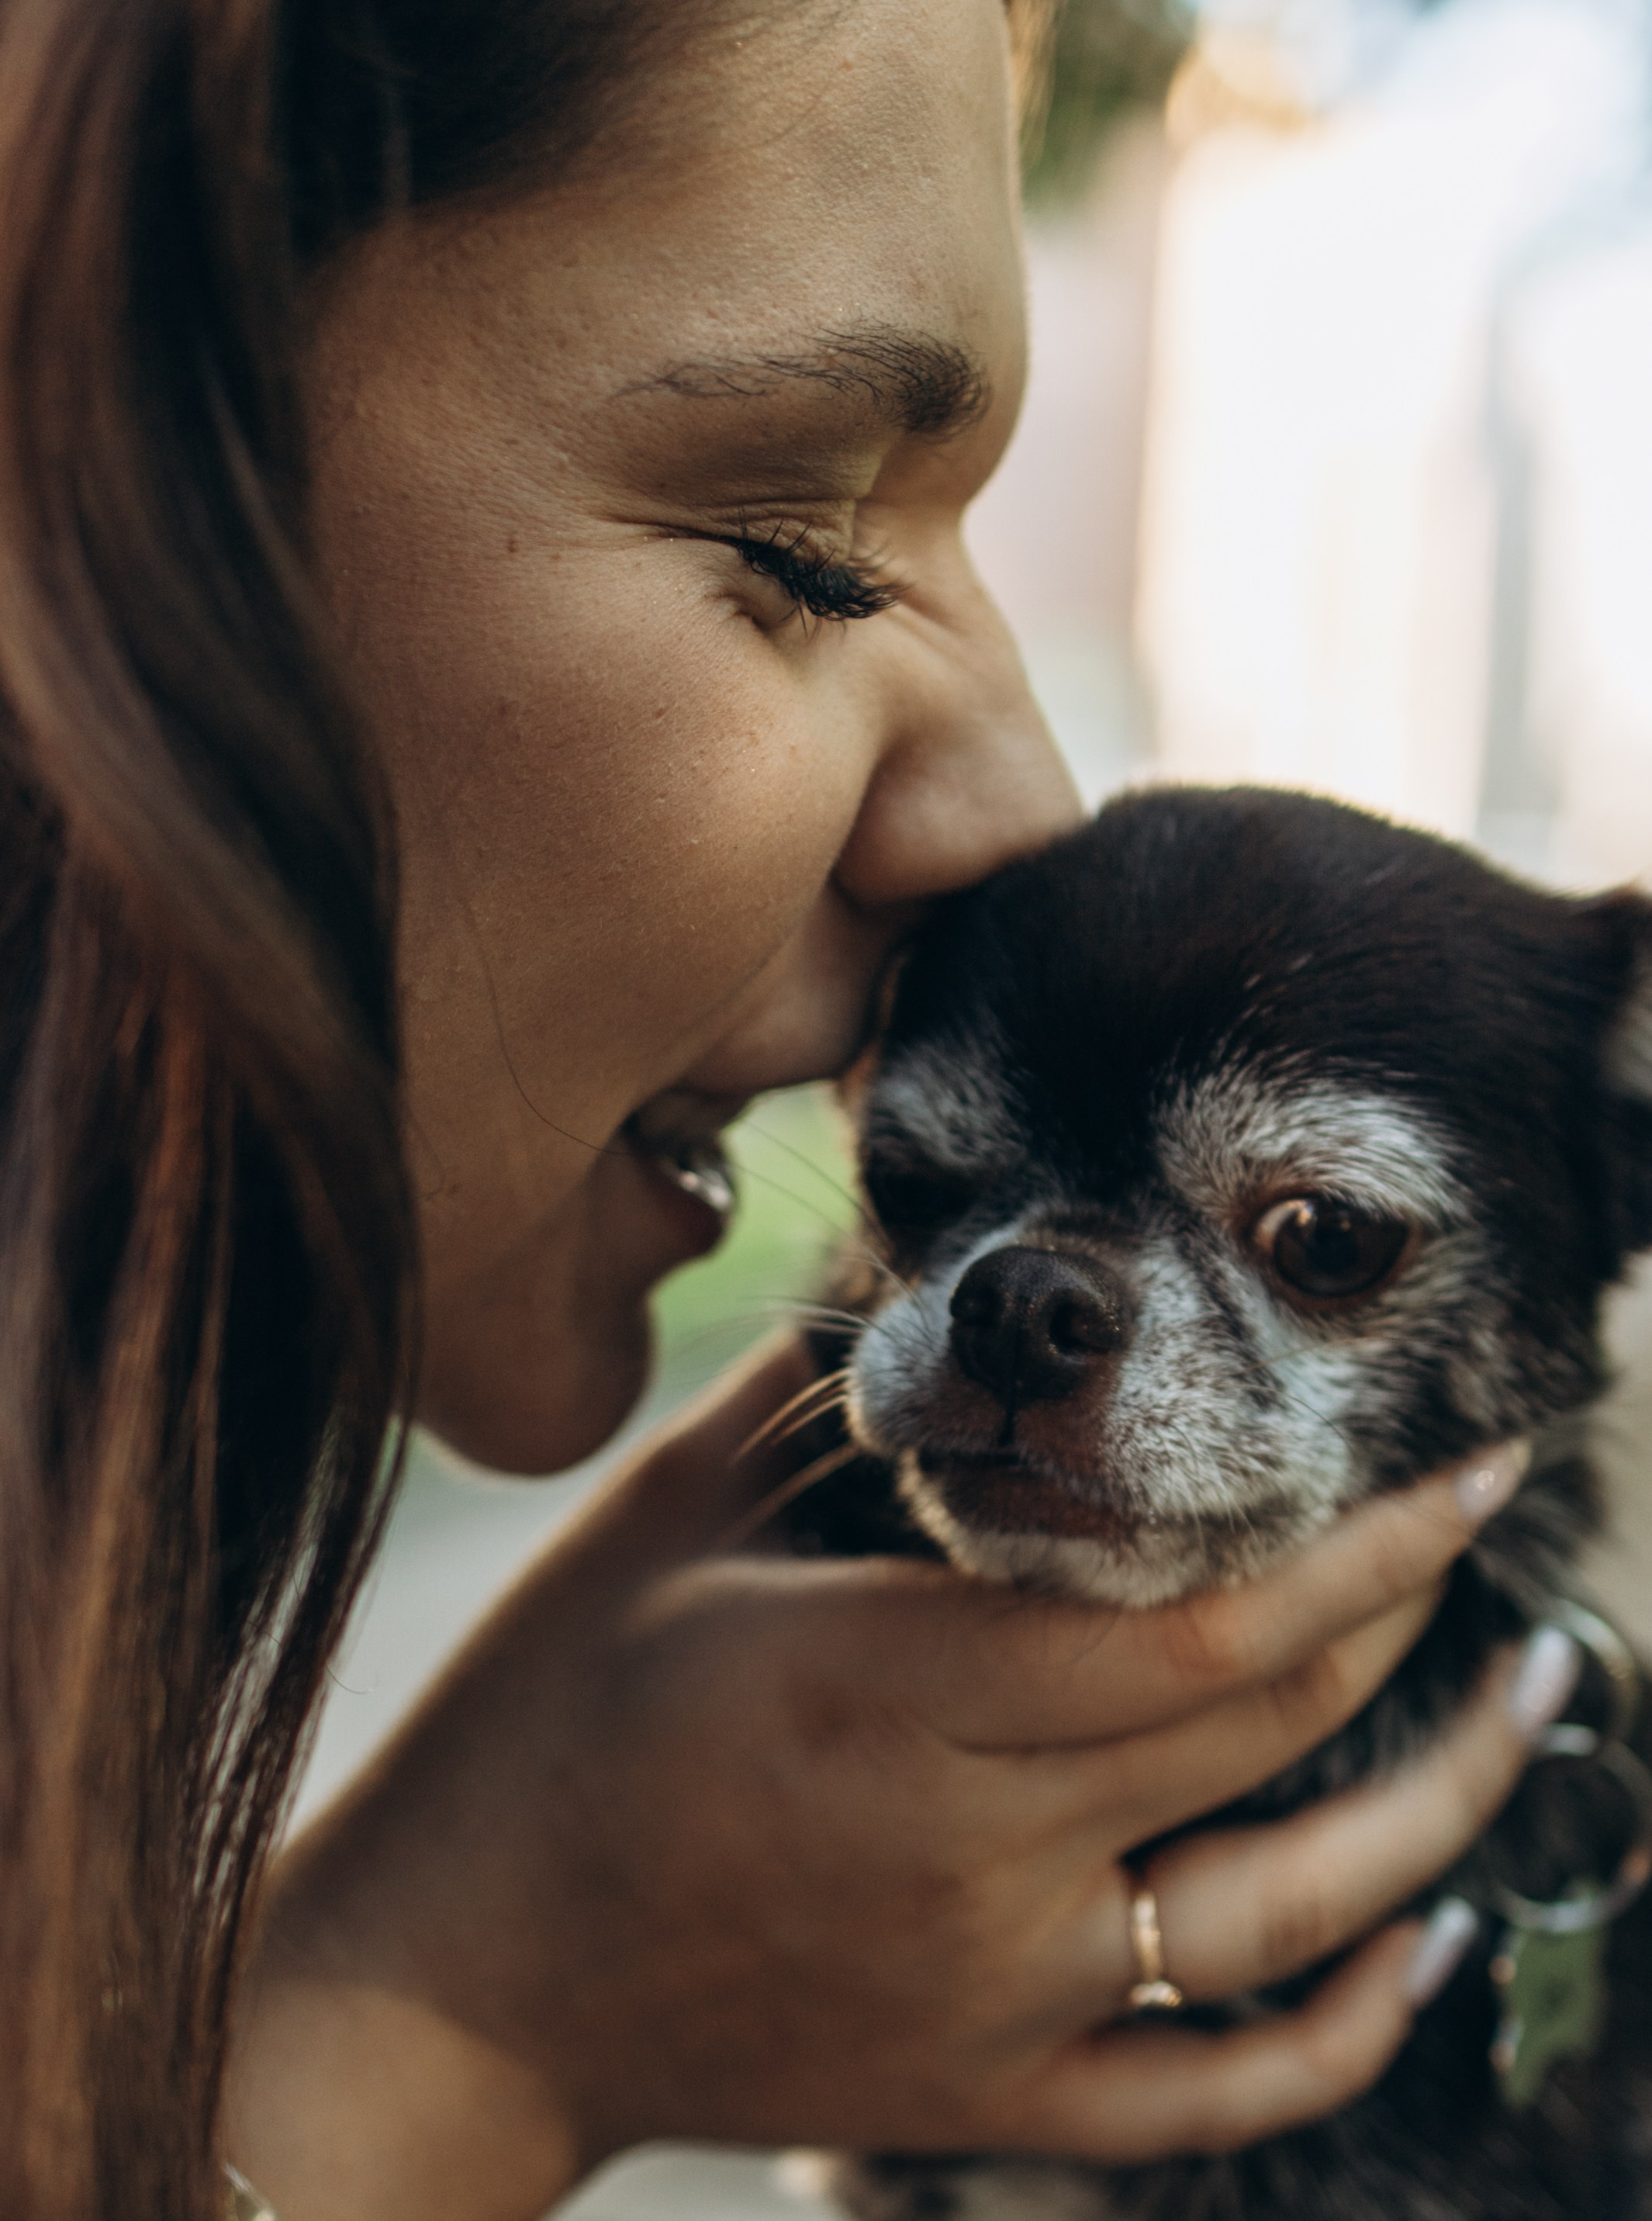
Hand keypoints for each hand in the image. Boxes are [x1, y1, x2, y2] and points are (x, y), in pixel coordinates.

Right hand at [225, 1338, 1544, 2220]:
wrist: (459, 1978)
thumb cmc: (547, 1718)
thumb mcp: (664, 1517)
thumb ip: (817, 1386)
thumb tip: (934, 1266)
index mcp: (891, 1690)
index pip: (1201, 1621)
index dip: (1369, 1548)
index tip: (1475, 1465)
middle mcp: (971, 1852)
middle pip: (1268, 1729)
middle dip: (1418, 1624)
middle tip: (1495, 1526)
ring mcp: (993, 1993)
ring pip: (1291, 1915)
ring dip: (1444, 1807)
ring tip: (1531, 1704)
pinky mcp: (984, 2090)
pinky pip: (1215, 2092)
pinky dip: (1349, 2029)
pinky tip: (1424, 1942)